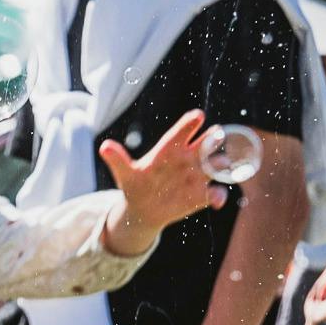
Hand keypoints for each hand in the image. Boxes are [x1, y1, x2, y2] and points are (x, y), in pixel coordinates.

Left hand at [101, 110, 225, 255]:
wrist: (143, 209)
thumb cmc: (135, 185)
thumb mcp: (125, 173)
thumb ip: (118, 160)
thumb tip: (104, 146)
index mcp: (170, 149)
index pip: (181, 132)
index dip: (189, 124)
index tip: (197, 116)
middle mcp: (189, 158)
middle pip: (207, 143)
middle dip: (214, 138)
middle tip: (217, 134)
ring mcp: (198, 175)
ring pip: (217, 165)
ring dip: (220, 164)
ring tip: (221, 164)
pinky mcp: (203, 194)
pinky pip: (216, 193)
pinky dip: (218, 195)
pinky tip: (216, 198)